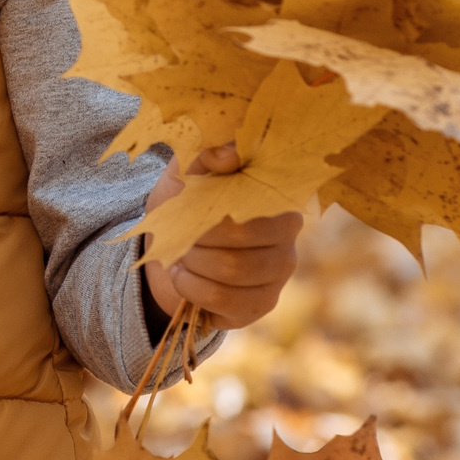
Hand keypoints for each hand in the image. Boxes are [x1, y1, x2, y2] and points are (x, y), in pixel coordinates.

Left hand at [141, 144, 303, 332]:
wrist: (171, 250)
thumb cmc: (186, 202)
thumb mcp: (186, 172)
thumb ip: (205, 156)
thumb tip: (227, 156)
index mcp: (275, 198)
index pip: (256, 199)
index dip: (216, 204)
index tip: (191, 201)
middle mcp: (288, 236)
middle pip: (243, 236)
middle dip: (199, 235)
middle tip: (181, 234)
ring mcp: (279, 274)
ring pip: (234, 269)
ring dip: (193, 262)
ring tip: (180, 255)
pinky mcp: (262, 304)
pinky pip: (226, 300)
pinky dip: (192, 287)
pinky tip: (184, 277)